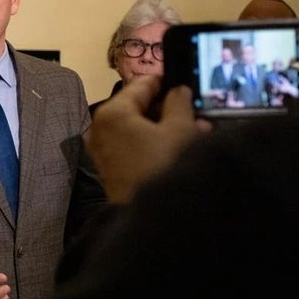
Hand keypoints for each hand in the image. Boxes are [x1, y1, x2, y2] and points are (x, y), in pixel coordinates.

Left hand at [88, 76, 210, 202]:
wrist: (150, 218)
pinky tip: (181, 145)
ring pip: (138, 127)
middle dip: (168, 108)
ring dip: (166, 126)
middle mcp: (101, 127)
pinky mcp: (111, 167)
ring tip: (197, 128)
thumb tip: (177, 90)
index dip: (166, 81)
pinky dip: (155, 142)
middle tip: (196, 109)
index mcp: (112, 112)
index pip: (141, 85)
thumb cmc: (163, 166)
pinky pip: (134, 145)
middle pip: (138, 106)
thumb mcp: (179, 129)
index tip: (186, 80)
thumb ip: (179, 103)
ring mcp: (103, 148)